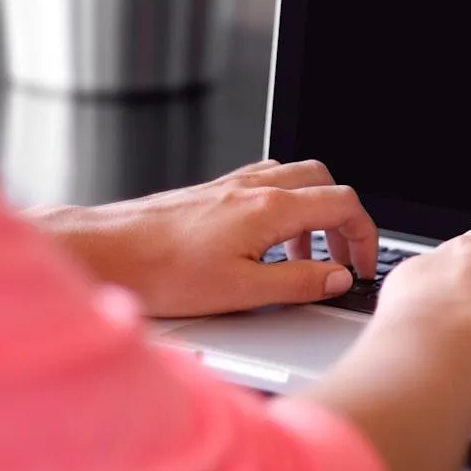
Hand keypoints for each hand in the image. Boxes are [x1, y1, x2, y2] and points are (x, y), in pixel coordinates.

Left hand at [27, 159, 378, 316]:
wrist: (105, 253)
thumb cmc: (161, 272)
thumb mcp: (242, 291)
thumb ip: (299, 282)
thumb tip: (337, 278)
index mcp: (270, 209)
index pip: (342, 205)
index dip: (365, 236)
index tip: (363, 265)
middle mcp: (254, 187)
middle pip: (325, 182)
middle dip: (343, 219)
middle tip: (342, 257)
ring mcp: (232, 185)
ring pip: (295, 179)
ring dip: (313, 213)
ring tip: (305, 256)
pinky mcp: (213, 192)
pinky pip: (266, 183)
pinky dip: (284, 206)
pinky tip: (268, 239)